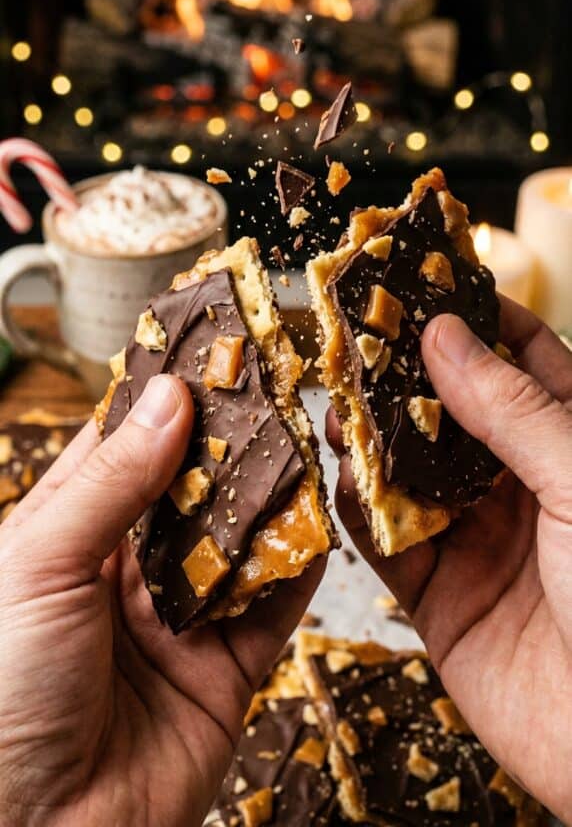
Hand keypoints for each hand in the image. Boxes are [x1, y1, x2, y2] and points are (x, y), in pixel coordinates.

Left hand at [0, 375, 322, 826]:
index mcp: (67, 538)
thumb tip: (169, 396)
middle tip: (275, 381)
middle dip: (232, 440)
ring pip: (239, 542)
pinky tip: (319, 521)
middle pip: (193, 489)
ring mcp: (177, 623)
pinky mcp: (223, 675)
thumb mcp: (38, 566)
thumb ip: (111, 482)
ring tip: (307, 434)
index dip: (166, 396)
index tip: (208, 345)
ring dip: (272, 495)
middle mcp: (124, 574)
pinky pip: (273, 610)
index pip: (125, 448)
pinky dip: (298, 567)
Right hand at [327, 298, 571, 823]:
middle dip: (401, 376)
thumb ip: (511, 410)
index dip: (472, 318)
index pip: (520, 361)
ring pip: (408, 473)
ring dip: (369, 440)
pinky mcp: (439, 600)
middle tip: (354, 338)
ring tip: (335, 405)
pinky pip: (384, 544)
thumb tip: (445, 336)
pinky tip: (341, 483)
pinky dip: (357, 512)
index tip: (419, 280)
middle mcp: (523, 488)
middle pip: (449, 412)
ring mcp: (478, 542)